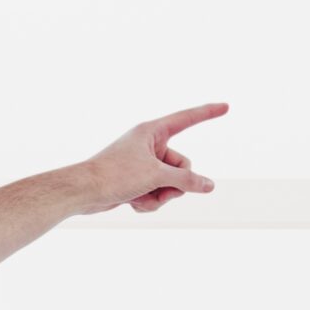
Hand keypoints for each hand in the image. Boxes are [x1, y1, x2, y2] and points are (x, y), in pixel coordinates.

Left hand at [75, 103, 226, 213]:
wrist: (83, 192)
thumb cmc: (114, 175)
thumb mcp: (155, 176)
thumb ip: (186, 181)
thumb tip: (209, 185)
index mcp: (152, 131)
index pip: (186, 119)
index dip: (207, 113)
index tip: (226, 106)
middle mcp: (149, 145)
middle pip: (183, 166)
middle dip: (175, 184)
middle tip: (158, 189)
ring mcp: (144, 164)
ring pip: (170, 184)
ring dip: (160, 196)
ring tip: (140, 197)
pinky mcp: (137, 181)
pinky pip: (156, 194)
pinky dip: (148, 202)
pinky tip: (132, 203)